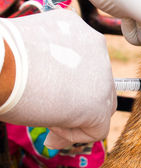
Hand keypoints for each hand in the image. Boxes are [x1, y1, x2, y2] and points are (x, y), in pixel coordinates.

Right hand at [0, 9, 116, 148]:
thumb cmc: (2, 55)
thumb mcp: (32, 50)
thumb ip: (52, 64)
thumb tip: (56, 91)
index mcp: (79, 31)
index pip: (86, 64)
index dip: (69, 84)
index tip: (46, 95)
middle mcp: (97, 49)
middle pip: (98, 85)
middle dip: (76, 103)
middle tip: (46, 113)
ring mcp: (103, 77)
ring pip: (101, 107)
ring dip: (75, 119)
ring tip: (44, 120)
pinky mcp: (99, 105)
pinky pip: (97, 130)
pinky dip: (74, 136)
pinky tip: (50, 131)